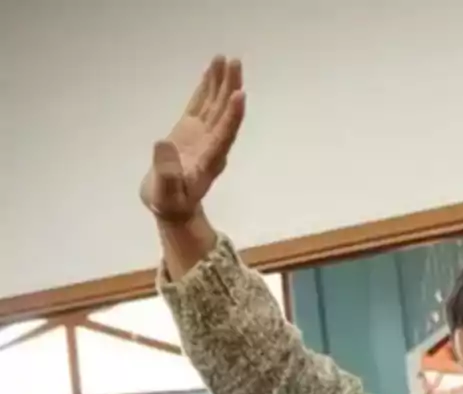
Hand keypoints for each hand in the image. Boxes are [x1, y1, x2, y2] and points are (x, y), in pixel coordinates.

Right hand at [140, 55, 245, 222]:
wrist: (173, 207)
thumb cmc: (170, 204)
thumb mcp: (165, 194)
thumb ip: (166, 173)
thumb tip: (164, 143)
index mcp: (208, 159)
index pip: (224, 134)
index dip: (232, 115)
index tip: (239, 94)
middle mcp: (211, 144)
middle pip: (224, 113)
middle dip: (230, 88)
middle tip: (234, 63)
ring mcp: (203, 135)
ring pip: (216, 105)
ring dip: (221, 83)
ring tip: (225, 59)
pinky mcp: (192, 130)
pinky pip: (202, 105)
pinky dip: (207, 88)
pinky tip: (211, 72)